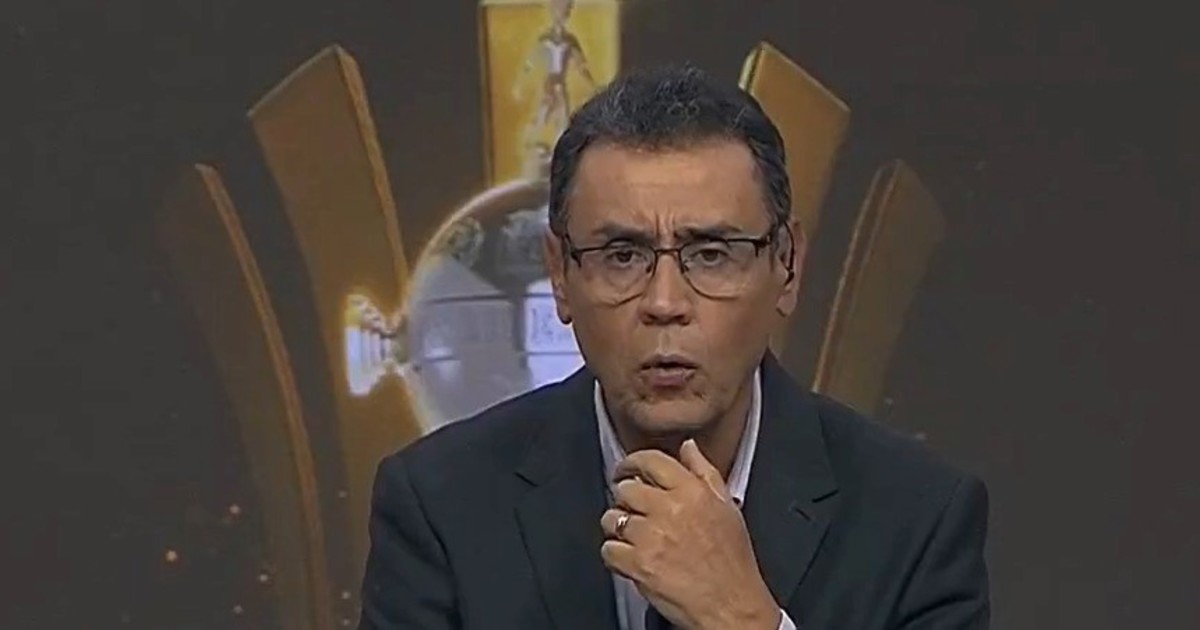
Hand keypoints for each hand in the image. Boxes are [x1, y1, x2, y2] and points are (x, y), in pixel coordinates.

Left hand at [599, 440, 780, 629]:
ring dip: (618, 526)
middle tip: (632, 509)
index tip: (627, 469)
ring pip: (612, 518)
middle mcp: (670, 510)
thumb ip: (704, 472)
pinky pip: (608, 549)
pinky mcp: (638, 564)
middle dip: (625, 498)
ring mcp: (651, 537)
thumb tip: (688, 448)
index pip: (650, 460)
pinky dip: (614, 554)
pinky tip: (629, 557)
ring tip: (632, 536)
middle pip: (626, 488)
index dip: (632, 462)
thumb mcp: (727, 507)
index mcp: (692, 492)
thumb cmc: (732, 562)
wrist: (731, 605)